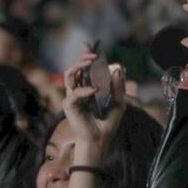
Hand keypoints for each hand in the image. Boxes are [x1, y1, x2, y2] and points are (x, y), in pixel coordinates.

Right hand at [61, 45, 126, 161]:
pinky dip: (84, 90)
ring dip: (80, 65)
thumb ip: (118, 87)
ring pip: (69, 75)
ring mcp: (72, 98)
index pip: (84, 70)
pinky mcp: (69, 106)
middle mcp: (77, 92)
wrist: (100, 142)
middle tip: (93, 53)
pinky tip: (95, 90)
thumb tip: (118, 69)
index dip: (84, 56)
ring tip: (92, 61)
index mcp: (87, 90)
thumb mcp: (118, 103)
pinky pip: (73, 93)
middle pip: (75, 69)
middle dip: (83, 58)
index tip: (89, 44)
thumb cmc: (107, 126)